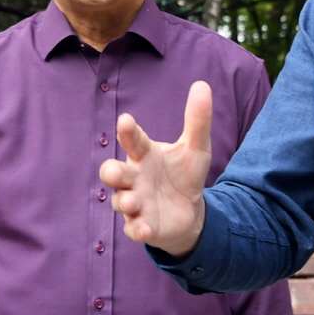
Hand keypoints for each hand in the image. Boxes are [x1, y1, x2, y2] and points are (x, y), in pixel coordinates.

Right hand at [100, 80, 213, 256]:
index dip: (127, 131)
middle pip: (112, 172)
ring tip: (134, 202)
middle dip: (110, 172)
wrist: (190, 212)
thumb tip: (203, 85)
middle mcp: (134, 178)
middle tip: (114, 171)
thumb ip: (197, 120)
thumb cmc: (184, 175)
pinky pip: (133, 229)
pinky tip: (145, 229)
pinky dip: (137, 229)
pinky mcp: (141, 225)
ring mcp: (135, 203)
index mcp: (144, 155)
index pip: (132, 140)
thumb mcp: (196, 148)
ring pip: (119, 201)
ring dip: (124, 201)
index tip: (126, 121)